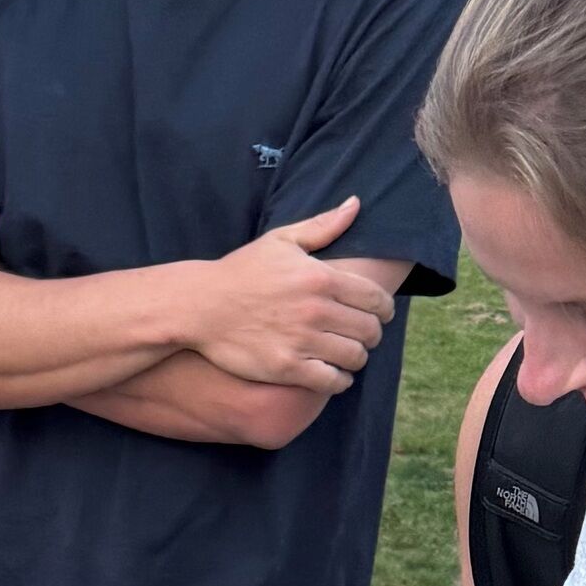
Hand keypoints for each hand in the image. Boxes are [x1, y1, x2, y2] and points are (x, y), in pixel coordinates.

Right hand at [186, 200, 390, 394]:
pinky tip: (334, 375)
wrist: (200, 306)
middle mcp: (316, 310)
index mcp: (321, 277)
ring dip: (357, 357)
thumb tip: (355, 204)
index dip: (385, 309)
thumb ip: (323, 225)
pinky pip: (330, 381)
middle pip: (369, 330)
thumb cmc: (241, 271)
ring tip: (348, 355)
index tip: (381, 314)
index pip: (375, 299)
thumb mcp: (281, 240)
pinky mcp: (286, 367)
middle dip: (372, 334)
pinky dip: (339, 381)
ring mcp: (302, 341)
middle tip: (364, 336)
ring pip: (354, 357)